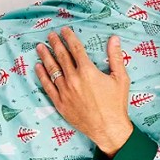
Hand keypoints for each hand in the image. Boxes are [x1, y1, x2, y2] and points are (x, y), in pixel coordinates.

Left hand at [35, 28, 132, 155]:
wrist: (108, 128)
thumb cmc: (116, 104)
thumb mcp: (121, 79)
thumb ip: (116, 57)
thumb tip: (114, 39)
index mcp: (88, 71)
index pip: (76, 49)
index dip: (69, 38)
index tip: (64, 30)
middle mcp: (73, 79)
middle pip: (61, 56)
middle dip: (55, 44)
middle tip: (50, 35)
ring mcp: (64, 91)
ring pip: (52, 69)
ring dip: (45, 56)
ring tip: (40, 47)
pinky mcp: (60, 102)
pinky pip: (47, 86)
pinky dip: (42, 75)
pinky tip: (38, 67)